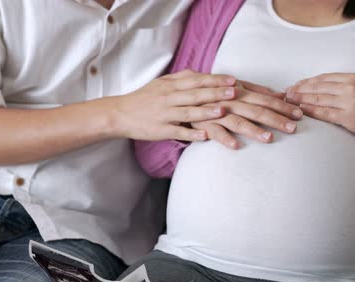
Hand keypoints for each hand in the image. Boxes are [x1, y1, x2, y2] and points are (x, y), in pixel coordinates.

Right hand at [113, 70, 235, 140]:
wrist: (119, 114)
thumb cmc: (144, 98)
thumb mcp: (161, 83)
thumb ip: (181, 78)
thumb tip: (201, 73)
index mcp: (170, 85)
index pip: (197, 80)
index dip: (216, 80)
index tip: (233, 80)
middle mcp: (168, 97)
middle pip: (195, 94)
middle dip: (216, 93)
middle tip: (235, 92)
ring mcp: (164, 114)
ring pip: (188, 112)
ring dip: (206, 111)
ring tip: (223, 111)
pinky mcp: (160, 130)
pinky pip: (177, 131)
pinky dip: (191, 133)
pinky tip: (204, 136)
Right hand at [191, 81, 301, 148]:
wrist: (178, 95)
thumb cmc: (211, 92)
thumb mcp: (234, 86)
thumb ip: (256, 90)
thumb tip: (280, 93)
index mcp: (239, 91)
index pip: (265, 99)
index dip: (282, 106)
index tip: (299, 113)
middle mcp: (229, 101)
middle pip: (256, 110)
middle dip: (275, 119)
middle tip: (293, 128)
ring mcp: (216, 113)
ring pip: (237, 122)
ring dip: (253, 130)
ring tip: (269, 138)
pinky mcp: (203, 124)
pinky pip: (214, 133)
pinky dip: (224, 138)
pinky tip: (235, 146)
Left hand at [285, 73, 354, 137]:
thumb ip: (341, 84)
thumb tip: (317, 86)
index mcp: (351, 78)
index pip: (323, 78)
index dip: (306, 81)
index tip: (295, 84)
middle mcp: (349, 88)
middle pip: (318, 87)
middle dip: (299, 89)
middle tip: (286, 92)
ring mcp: (348, 103)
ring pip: (318, 99)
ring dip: (301, 99)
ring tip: (289, 100)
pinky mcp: (348, 118)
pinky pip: (325, 113)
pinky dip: (311, 110)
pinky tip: (301, 109)